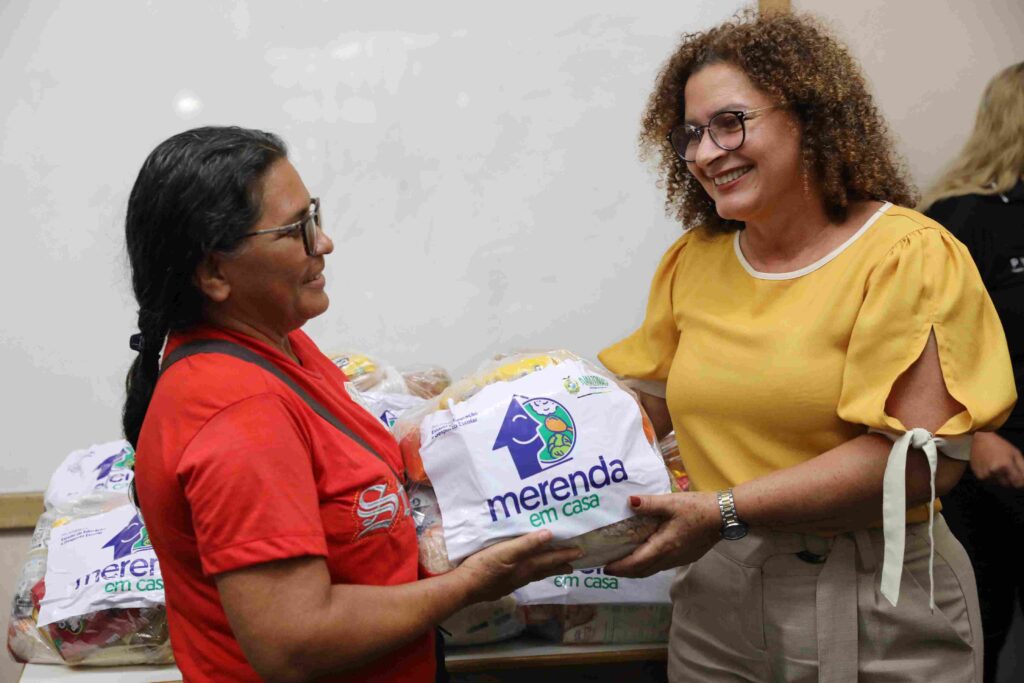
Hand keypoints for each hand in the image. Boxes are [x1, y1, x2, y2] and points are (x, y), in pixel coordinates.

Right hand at [456, 530, 582, 602]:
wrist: (465, 587)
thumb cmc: (484, 566)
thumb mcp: (505, 551)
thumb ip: (526, 544)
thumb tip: (548, 534)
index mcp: (525, 566)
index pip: (549, 559)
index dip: (564, 555)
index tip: (579, 552)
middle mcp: (522, 576)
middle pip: (545, 570)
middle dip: (558, 566)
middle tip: (572, 565)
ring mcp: (512, 582)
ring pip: (534, 575)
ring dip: (546, 571)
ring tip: (554, 570)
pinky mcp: (501, 584)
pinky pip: (523, 578)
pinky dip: (530, 574)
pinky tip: (524, 574)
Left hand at [603, 492, 719, 577]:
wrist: (724, 516)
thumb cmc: (697, 509)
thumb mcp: (671, 503)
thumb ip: (649, 504)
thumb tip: (630, 502)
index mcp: (663, 546)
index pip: (636, 563)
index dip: (619, 567)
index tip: (604, 568)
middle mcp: (669, 558)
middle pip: (642, 571)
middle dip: (624, 572)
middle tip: (609, 568)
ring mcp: (679, 559)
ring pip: (652, 570)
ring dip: (636, 569)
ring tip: (623, 563)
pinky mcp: (686, 557)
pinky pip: (662, 565)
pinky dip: (649, 564)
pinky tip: (646, 555)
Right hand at [970, 432, 1023, 488]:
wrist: (981, 440)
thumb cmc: (999, 445)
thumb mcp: (1016, 454)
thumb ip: (1023, 469)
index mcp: (1005, 465)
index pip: (1018, 483)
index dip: (1021, 481)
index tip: (1019, 476)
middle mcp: (994, 471)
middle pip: (1008, 485)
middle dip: (1010, 479)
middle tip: (1007, 468)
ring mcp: (985, 474)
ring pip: (998, 484)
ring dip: (1000, 478)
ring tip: (997, 466)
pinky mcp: (979, 476)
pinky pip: (989, 482)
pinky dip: (991, 477)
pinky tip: (990, 467)